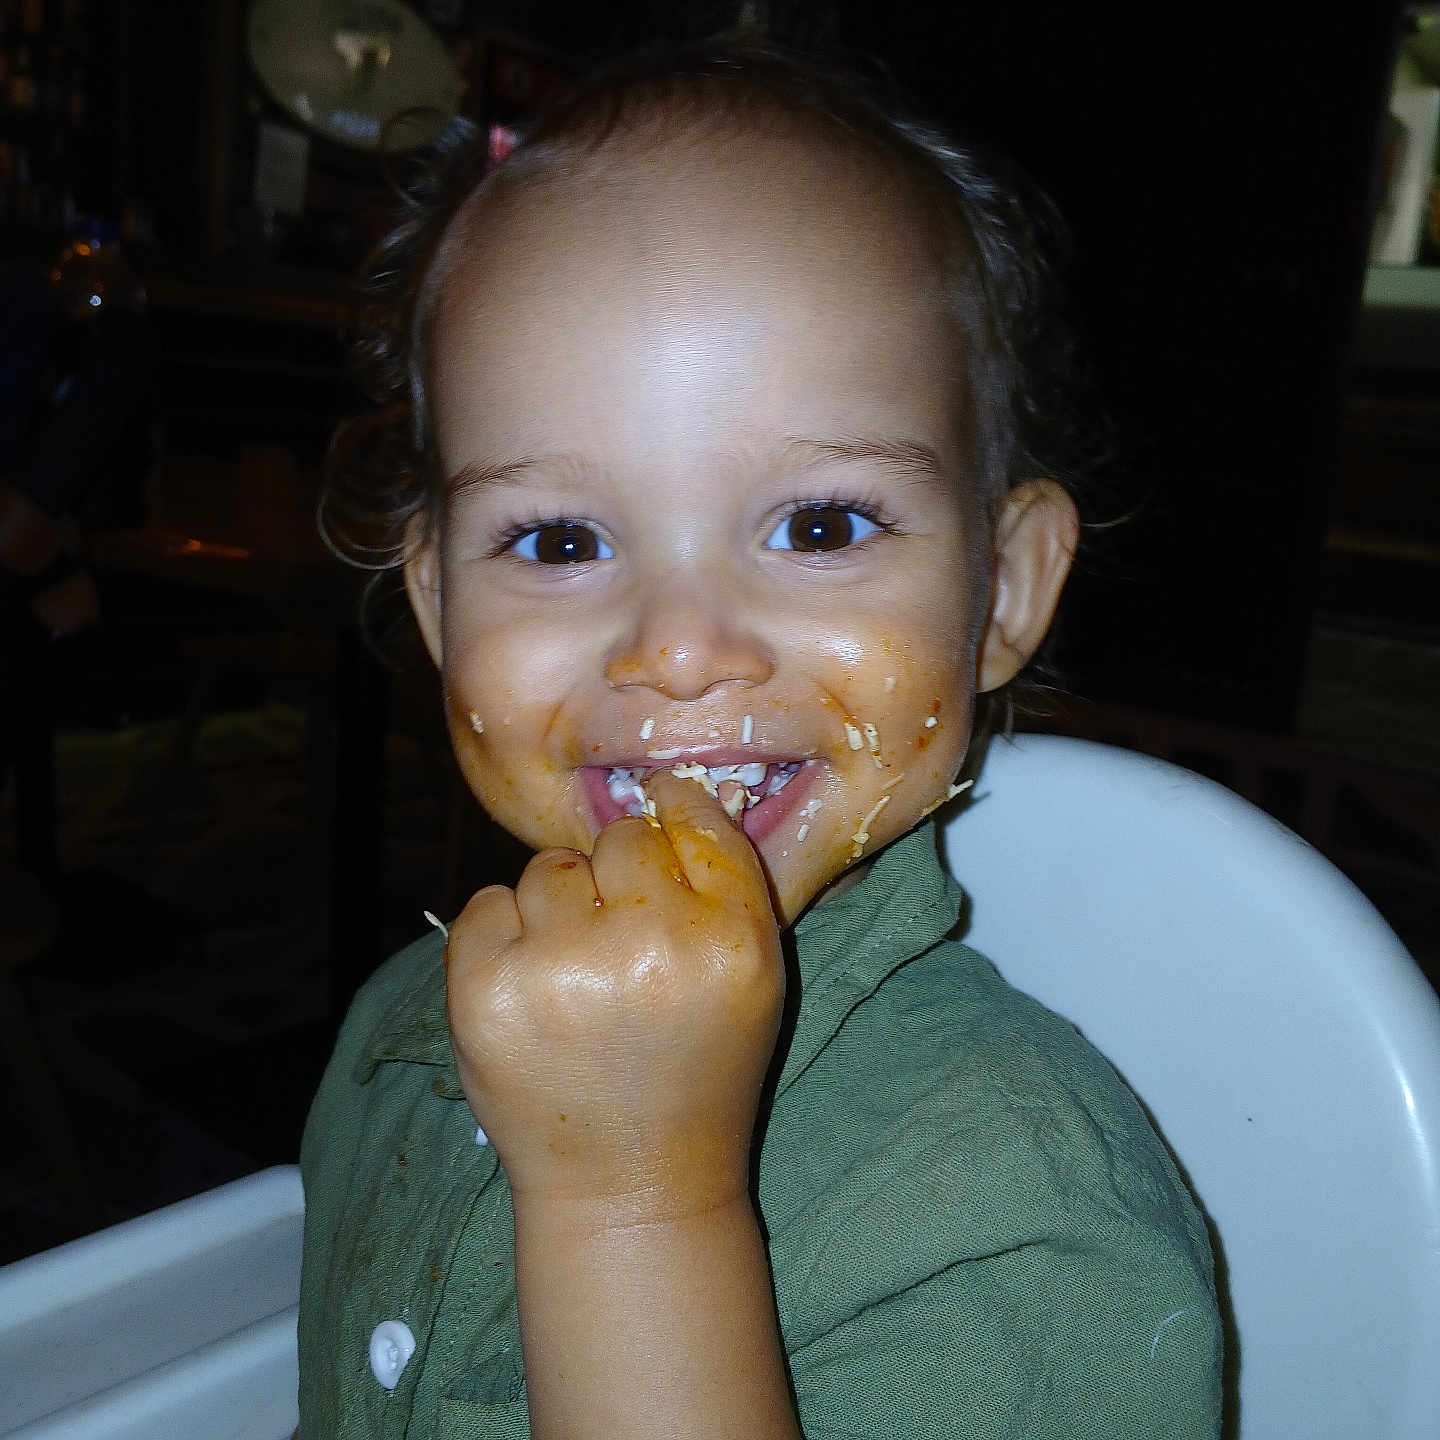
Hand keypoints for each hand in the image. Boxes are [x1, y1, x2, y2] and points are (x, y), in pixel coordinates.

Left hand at [445, 771, 784, 1221]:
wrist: (631, 1187)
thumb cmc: (697, 1073)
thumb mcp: (754, 978)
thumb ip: (725, 880)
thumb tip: (670, 788)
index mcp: (729, 942)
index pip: (694, 821)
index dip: (673, 811)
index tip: (660, 813)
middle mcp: (648, 946)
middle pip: (620, 839)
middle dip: (617, 879)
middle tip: (621, 944)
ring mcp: (560, 968)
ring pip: (548, 868)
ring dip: (558, 908)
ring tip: (576, 977)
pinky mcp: (485, 991)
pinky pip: (485, 902)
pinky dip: (502, 935)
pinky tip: (531, 987)